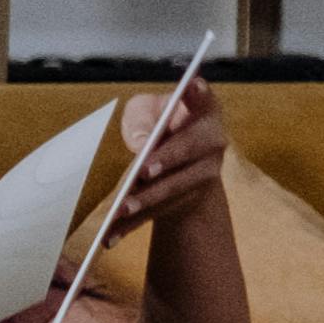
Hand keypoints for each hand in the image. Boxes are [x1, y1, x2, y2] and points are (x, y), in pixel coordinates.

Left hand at [97, 78, 229, 239]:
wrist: (177, 159)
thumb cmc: (158, 122)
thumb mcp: (146, 110)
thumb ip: (141, 118)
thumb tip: (141, 142)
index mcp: (204, 111)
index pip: (205, 99)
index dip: (199, 93)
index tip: (191, 85)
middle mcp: (213, 142)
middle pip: (191, 151)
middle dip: (167, 160)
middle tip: (143, 170)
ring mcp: (205, 174)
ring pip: (176, 188)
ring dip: (148, 199)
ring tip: (121, 208)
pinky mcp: (189, 200)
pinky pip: (159, 213)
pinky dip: (133, 226)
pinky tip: (110, 237)